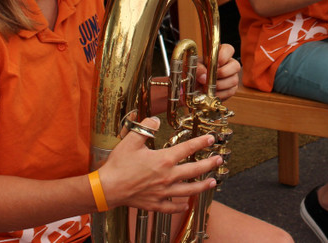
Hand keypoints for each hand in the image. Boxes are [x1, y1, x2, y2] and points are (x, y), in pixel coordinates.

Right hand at [100, 116, 219, 212]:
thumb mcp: (131, 141)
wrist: (108, 188)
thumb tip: (156, 120)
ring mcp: (163, 192)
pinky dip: (180, 206)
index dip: (201, 142)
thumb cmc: (119, 165)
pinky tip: (185, 204)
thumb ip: (145, 128)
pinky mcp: (156, 204)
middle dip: (209, 164)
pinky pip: (172, 207)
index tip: (211, 139)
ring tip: (213, 182)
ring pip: (188, 190)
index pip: (187, 148)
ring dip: (202, 186)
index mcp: (163, 160)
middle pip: (194, 170)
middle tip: (219, 160)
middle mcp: (167, 177)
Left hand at [196, 44, 239, 100]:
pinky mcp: (232, 88)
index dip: (223, 56)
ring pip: (234, 80)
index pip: (229, 49)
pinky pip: (231, 91)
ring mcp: (232, 76)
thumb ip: (198, 69)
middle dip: (223, 73)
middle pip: (236, 66)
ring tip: (208, 87)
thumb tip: (204, 76)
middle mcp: (229, 64)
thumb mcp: (193, 67)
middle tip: (211, 78)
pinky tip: (212, 93)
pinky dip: (220, 93)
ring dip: (220, 85)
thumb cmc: (195, 73)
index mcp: (220, 54)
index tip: (215, 64)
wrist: (193, 86)